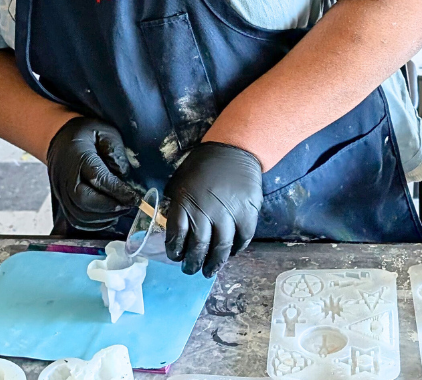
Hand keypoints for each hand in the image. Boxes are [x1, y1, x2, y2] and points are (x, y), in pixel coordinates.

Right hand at [47, 117, 140, 231]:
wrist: (60, 139)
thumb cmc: (86, 134)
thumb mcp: (105, 132)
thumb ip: (115, 151)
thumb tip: (123, 175)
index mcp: (77, 156)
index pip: (97, 178)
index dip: (118, 191)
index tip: (135, 197)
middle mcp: (65, 177)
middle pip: (85, 201)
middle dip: (111, 207)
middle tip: (129, 204)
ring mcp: (61, 191)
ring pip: (80, 215)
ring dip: (105, 217)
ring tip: (121, 209)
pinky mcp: (62, 202)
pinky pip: (77, 220)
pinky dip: (95, 223)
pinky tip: (108, 215)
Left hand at [164, 142, 262, 276]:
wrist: (232, 151)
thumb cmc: (201, 166)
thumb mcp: (179, 182)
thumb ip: (177, 204)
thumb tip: (174, 225)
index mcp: (185, 203)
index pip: (176, 235)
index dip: (174, 250)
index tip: (175, 257)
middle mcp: (206, 212)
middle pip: (199, 246)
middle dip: (192, 262)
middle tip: (190, 270)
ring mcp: (228, 215)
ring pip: (221, 248)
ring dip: (214, 263)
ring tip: (208, 271)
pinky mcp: (247, 215)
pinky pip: (242, 240)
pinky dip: (236, 250)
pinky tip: (230, 254)